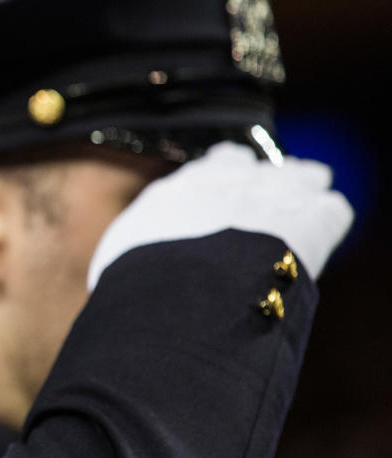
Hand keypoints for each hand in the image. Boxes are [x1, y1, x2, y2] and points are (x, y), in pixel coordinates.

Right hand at [88, 141, 353, 287]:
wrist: (180, 294)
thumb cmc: (141, 281)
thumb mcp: (126, 252)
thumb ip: (147, 239)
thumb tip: (141, 256)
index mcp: (189, 185)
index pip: (222, 163)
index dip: (232, 177)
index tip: (232, 193)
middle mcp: (235, 181)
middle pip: (266, 166)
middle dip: (272, 183)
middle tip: (270, 209)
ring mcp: (276, 196)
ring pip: (306, 176)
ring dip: (305, 192)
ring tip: (300, 216)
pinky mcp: (312, 223)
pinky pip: (332, 210)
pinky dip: (326, 221)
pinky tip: (317, 240)